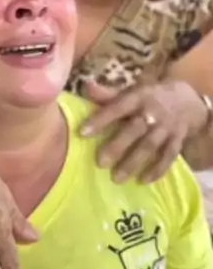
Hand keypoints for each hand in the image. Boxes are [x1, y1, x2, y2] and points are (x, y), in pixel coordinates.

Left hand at [80, 80, 208, 183]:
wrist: (186, 100)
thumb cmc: (148, 99)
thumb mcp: (131, 92)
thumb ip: (108, 95)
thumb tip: (86, 87)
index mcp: (138, 97)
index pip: (118, 107)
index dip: (101, 119)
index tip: (82, 133)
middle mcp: (153, 112)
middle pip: (135, 129)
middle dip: (118, 146)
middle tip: (100, 163)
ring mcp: (167, 127)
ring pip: (150, 146)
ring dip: (134, 163)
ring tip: (117, 179)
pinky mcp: (178, 140)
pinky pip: (169, 156)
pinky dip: (157, 169)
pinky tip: (143, 181)